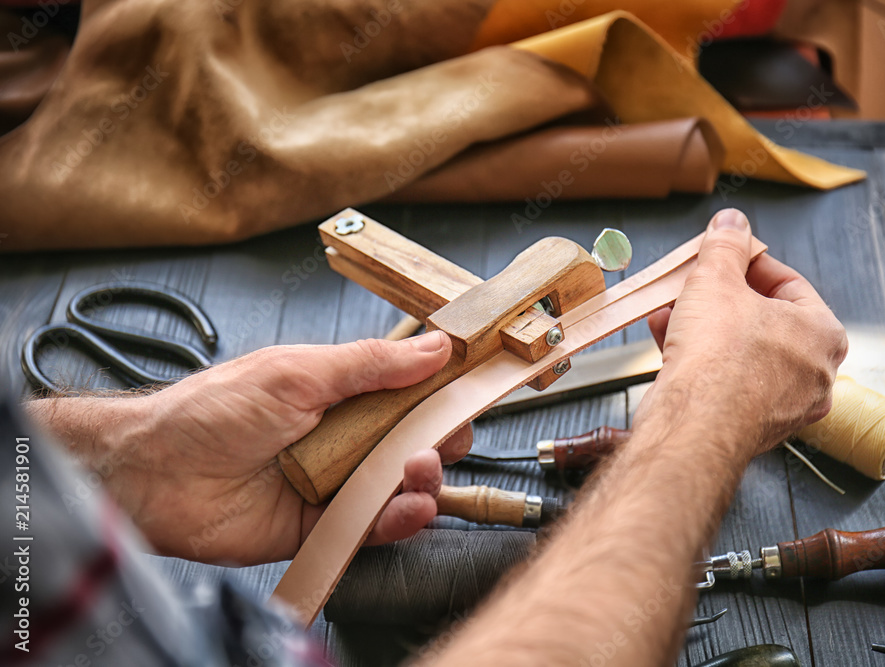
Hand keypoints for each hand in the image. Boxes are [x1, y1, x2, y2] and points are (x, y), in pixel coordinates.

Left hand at [30, 331, 469, 564]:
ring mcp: (336, 481)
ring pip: (402, 485)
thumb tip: (434, 347)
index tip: (476, 385)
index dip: (444, 390)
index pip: (410, 390)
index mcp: (341, 392)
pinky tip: (407, 507)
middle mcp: (344, 436)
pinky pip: (373, 526)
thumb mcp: (299, 373)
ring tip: (416, 471)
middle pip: (416, 440)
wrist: (154, 472)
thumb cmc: (213, 411)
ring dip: (423, 479)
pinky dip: (398, 519)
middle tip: (444, 434)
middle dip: (441, 437)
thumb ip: (371, 364)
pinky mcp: (323, 526)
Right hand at [642, 208, 847, 458]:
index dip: (748, 263)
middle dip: (721, 299)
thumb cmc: (719, 358)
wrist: (695, 424)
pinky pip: (729, 381)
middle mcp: (814, 373)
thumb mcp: (716, 279)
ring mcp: (785, 404)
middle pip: (764, 319)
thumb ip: (725, 246)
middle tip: (695, 284)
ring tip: (671, 309)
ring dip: (705, 328)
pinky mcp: (752, 425)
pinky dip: (702, 359)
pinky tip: (667, 339)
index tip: (724, 256)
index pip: (789, 283)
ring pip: (744, 352)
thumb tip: (731, 223)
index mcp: (823, 333)